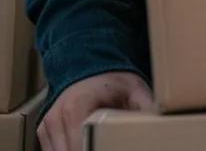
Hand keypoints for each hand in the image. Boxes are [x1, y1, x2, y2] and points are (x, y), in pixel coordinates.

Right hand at [37, 71, 155, 150]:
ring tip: (98, 144)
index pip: (81, 147)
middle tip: (109, 145)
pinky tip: (86, 145)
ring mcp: (47, 125)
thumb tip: (162, 124)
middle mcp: (57, 117)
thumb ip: (146, 108)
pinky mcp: (44, 131)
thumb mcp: (136, 90)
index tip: (113, 147)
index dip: (96, 150)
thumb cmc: (114, 79)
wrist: (90, 63)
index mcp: (77, 106)